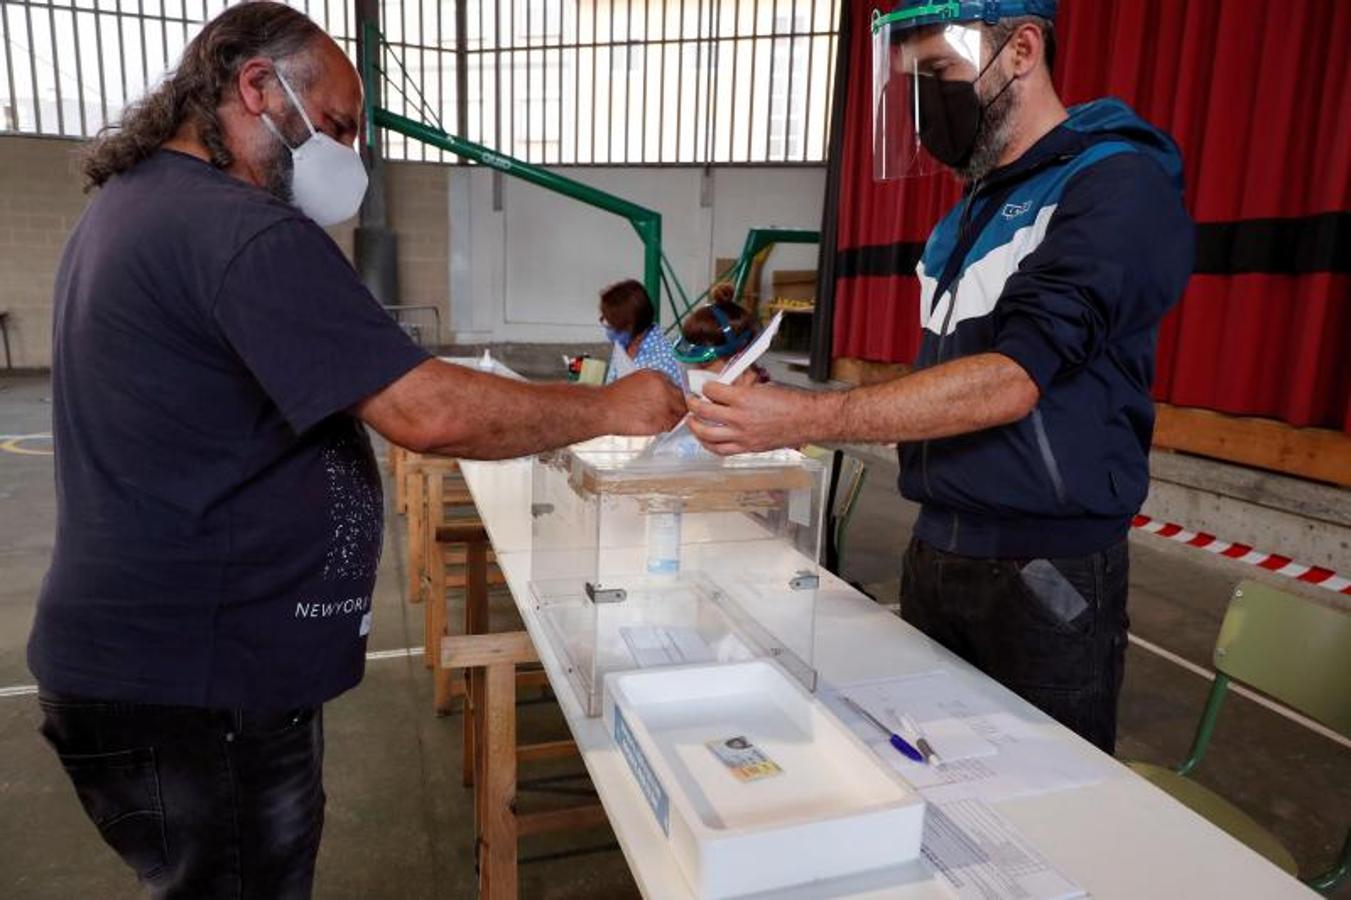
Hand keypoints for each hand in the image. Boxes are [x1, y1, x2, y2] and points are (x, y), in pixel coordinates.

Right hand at [601, 370, 685, 434]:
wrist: (603, 409)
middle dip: (676, 407)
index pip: (677, 386)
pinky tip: (655, 426)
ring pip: (679, 414)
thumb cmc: (614, 397)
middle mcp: (664, 390)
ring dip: (673, 418)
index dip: (673, 395)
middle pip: (682, 400)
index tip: (669, 401)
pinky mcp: (661, 422)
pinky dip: (666, 427)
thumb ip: (654, 385)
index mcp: (658, 376)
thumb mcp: (636, 380)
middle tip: (667, 412)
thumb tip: (663, 393)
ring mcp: (665, 406)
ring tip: (658, 420)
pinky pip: (672, 426)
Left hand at [686, 381, 825, 453]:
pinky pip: (720, 450)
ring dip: (695, 426)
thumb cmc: (791, 403)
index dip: (706, 387)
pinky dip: (708, 445)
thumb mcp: (764, 387)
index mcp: (743, 398)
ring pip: (707, 434)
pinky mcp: (746, 447)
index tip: (704, 387)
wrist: (806, 420)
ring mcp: (741, 435)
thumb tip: (731, 387)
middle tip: (691, 401)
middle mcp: (739, 418)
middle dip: (693, 404)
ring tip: (691, 421)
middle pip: (704, 411)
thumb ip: (744, 388)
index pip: (713, 390)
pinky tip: (705, 440)